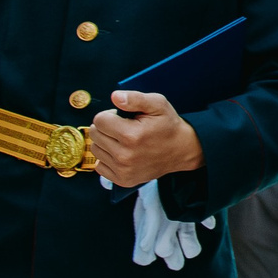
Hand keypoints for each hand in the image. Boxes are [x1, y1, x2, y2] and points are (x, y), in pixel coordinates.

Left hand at [91, 91, 205, 187]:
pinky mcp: (123, 180)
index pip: (99, 120)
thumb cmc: (168, 125)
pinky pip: (100, 166)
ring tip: (124, 141)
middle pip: (95, 134)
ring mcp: (123, 170)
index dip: (110, 115)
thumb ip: (135, 98)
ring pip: (95, 150)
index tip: (123, 118)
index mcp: (131, 135)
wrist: (182, 150)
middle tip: (124, 128)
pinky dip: (108, 159)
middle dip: (106, 128)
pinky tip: (122, 154)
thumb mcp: (158, 104)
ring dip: (106, 143)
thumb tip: (115, 97)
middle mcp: (125, 155)